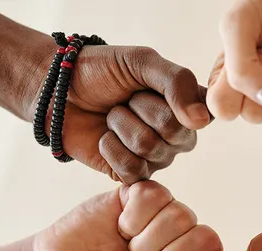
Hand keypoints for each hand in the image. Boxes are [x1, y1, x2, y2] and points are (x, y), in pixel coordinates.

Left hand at [24, 44, 211, 183]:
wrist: (59, 90)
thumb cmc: (102, 72)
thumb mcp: (142, 62)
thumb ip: (178, 82)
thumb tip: (201, 121)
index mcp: (189, 106)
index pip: (202, 113)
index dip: (174, 99)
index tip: (151, 85)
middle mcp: (179, 136)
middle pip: (174, 131)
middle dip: (141, 108)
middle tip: (126, 99)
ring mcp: (158, 158)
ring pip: (148, 148)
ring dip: (120, 125)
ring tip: (112, 115)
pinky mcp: (133, 176)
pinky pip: (132, 169)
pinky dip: (110, 148)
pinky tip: (105, 137)